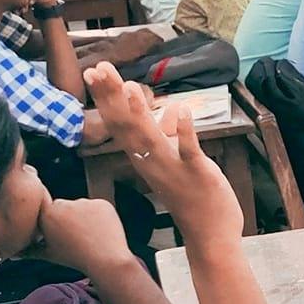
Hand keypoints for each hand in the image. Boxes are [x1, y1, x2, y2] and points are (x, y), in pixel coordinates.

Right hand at [33, 196, 131, 273]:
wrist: (106, 260)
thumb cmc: (75, 258)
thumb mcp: (49, 254)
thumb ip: (29, 251)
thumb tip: (13, 255)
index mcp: (48, 215)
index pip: (45, 209)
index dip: (52, 220)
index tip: (58, 229)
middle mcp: (64, 204)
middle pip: (62, 206)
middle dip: (66, 216)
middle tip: (74, 235)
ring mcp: (84, 202)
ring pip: (80, 206)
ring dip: (83, 215)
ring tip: (88, 234)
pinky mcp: (101, 202)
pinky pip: (97, 206)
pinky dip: (98, 215)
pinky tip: (99, 230)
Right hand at [86, 64, 242, 241]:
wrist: (209, 234)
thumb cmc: (193, 196)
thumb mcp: (178, 159)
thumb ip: (172, 135)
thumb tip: (171, 110)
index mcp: (145, 157)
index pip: (121, 123)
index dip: (107, 97)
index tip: (94, 71)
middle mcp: (152, 161)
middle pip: (127, 125)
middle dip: (112, 96)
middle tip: (97, 69)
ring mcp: (173, 168)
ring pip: (151, 137)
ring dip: (140, 112)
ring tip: (128, 85)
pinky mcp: (197, 173)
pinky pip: (189, 150)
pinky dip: (185, 131)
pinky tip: (181, 109)